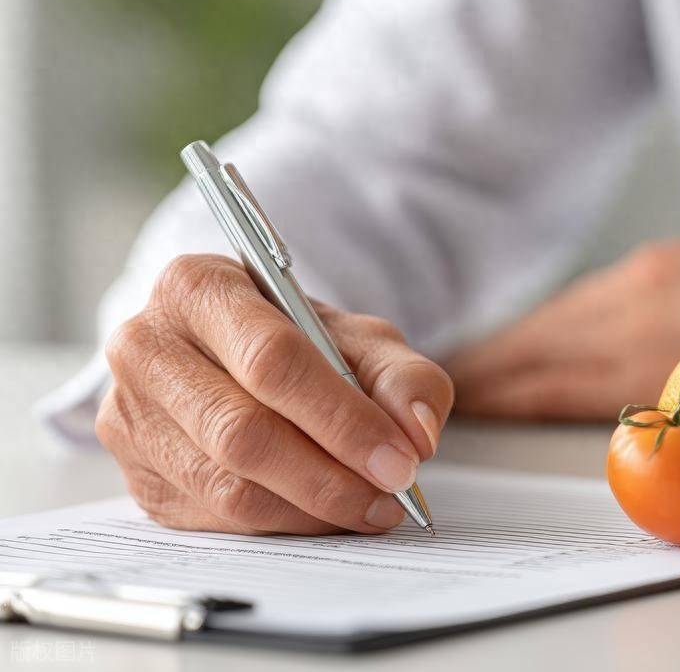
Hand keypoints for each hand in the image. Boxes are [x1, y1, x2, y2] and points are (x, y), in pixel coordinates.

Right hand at [97, 254, 453, 534]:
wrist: (237, 360)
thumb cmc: (300, 343)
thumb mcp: (361, 339)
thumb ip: (404, 376)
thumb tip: (417, 432)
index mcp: (199, 287)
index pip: (272, 361)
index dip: (341, 419)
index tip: (399, 461)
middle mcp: (147, 347)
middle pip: (242, 432)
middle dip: (330, 477)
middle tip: (391, 496)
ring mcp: (130, 416)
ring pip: (228, 487)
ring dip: (312, 510)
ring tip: (370, 508)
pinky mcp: (136, 477)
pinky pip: (215, 519)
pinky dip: (283, 526)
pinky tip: (325, 516)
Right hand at [445, 240, 679, 419]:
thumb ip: (675, 431)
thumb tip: (622, 450)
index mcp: (661, 349)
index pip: (556, 377)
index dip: (504, 395)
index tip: (458, 407)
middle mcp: (647, 301)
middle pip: (545, 340)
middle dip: (490, 364)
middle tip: (437, 387)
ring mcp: (654, 272)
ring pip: (561, 311)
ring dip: (515, 340)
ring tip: (473, 367)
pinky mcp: (665, 257)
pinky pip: (588, 293)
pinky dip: (554, 318)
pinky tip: (536, 337)